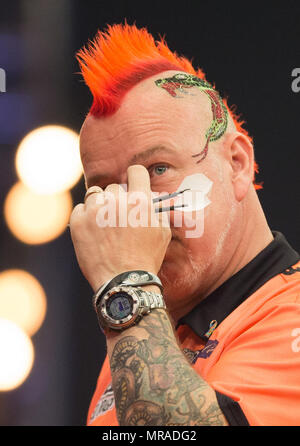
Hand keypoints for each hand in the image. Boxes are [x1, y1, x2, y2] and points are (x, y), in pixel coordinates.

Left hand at [70, 165, 171, 291]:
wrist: (124, 282)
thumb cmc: (147, 258)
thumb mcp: (163, 233)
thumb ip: (157, 210)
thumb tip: (151, 197)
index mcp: (140, 201)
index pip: (136, 171)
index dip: (135, 177)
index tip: (132, 184)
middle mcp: (117, 202)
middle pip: (114, 187)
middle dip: (118, 200)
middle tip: (119, 219)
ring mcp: (96, 211)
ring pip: (95, 195)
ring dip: (100, 207)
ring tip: (105, 226)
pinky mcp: (78, 222)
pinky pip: (80, 208)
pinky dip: (85, 217)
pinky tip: (93, 232)